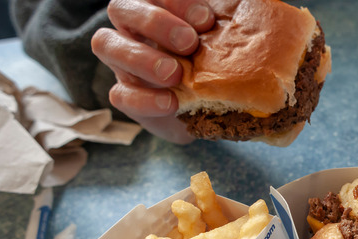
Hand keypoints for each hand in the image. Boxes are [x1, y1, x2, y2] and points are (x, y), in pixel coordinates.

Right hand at [91, 0, 214, 143]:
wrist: (211, 108)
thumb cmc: (217, 62)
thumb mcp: (225, 38)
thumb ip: (228, 19)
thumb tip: (249, 4)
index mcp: (157, 7)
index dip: (176, 1)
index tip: (206, 19)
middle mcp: (133, 29)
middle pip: (122, 9)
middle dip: (156, 23)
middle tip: (189, 44)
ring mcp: (123, 61)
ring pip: (107, 45)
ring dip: (142, 58)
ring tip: (174, 75)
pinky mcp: (126, 95)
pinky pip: (119, 94)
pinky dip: (144, 99)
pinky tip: (170, 103)